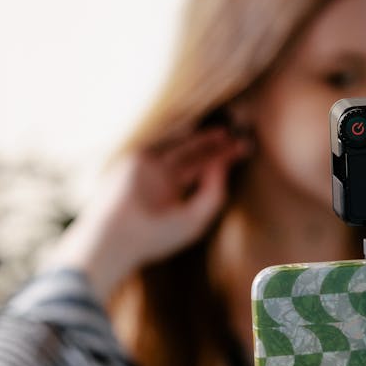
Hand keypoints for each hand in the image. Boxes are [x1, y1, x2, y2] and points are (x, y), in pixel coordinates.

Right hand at [44, 126, 250, 301]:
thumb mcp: (196, 218)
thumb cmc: (159, 236)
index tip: (244, 149)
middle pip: (196, 157)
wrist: (121, 237)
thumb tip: (222, 164)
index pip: (204, 172)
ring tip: (224, 133)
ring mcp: (151, 169)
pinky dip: (177, 134)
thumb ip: (214, 192)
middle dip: (217, 148)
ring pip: (180, 147)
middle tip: (241, 138)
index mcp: (176, 196)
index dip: (224, 161)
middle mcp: (164, 180)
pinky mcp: (138, 160)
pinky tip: (197, 128)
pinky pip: (161, 141)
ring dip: (201, 139)